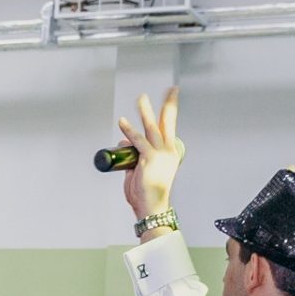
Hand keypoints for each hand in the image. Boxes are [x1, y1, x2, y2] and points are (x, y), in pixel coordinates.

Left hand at [114, 86, 182, 220]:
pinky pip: (137, 141)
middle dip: (169, 103)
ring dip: (145, 112)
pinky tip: (122, 122)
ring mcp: (159, 154)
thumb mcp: (139, 169)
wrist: (151, 206)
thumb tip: (123, 142)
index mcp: (170, 153)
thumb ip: (132, 154)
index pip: (171, 127)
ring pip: (152, 127)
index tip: (172, 96)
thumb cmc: (146, 192)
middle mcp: (168, 151)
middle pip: (169, 122)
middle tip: (170, 89)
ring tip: (141, 98)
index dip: (171, 110)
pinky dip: (129, 131)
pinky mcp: (147, 159)